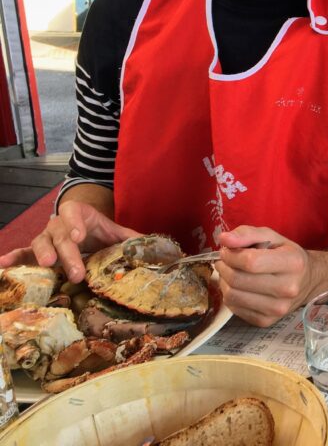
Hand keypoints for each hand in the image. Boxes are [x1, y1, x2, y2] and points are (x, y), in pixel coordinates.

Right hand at [0, 201, 138, 282]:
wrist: (81, 227)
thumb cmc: (99, 232)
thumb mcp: (114, 232)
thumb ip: (131, 239)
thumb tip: (154, 247)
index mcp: (79, 215)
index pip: (74, 213)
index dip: (75, 223)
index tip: (80, 236)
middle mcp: (59, 224)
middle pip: (61, 236)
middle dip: (68, 254)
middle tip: (77, 272)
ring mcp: (45, 237)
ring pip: (40, 243)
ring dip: (42, 255)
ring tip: (46, 266)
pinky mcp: (34, 251)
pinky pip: (22, 254)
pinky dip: (13, 259)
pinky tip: (3, 266)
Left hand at [214, 226, 312, 326]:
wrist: (307, 281)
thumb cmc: (286, 255)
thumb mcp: (272, 237)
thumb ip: (248, 234)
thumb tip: (224, 239)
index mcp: (292, 263)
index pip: (251, 262)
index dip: (231, 255)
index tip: (227, 250)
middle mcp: (288, 288)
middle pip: (238, 280)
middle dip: (224, 267)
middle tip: (225, 260)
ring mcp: (278, 308)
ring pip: (232, 296)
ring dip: (224, 281)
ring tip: (230, 272)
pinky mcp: (266, 321)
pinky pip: (234, 308)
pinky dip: (230, 295)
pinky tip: (238, 287)